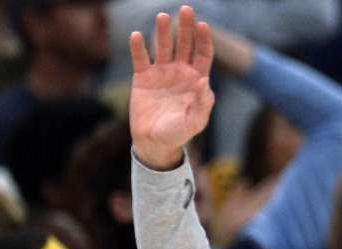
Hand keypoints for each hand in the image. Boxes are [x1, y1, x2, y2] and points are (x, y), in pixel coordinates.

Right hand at [129, 5, 214, 168]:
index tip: (203, 25)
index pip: (203, 54)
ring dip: (163, 31)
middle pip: (184, 44)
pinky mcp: (142, 78)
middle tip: (186, 10)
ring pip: (163, 47)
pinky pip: (140, 58)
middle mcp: (179, 72)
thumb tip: (204, 81)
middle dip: (186, 27)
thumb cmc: (179, 133)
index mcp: (196, 80)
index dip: (203, 39)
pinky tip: (137, 35)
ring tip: (163, 17)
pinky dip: (138, 47)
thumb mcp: (196, 121)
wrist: (154, 142)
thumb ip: (203, 103)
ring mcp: (161, 73)